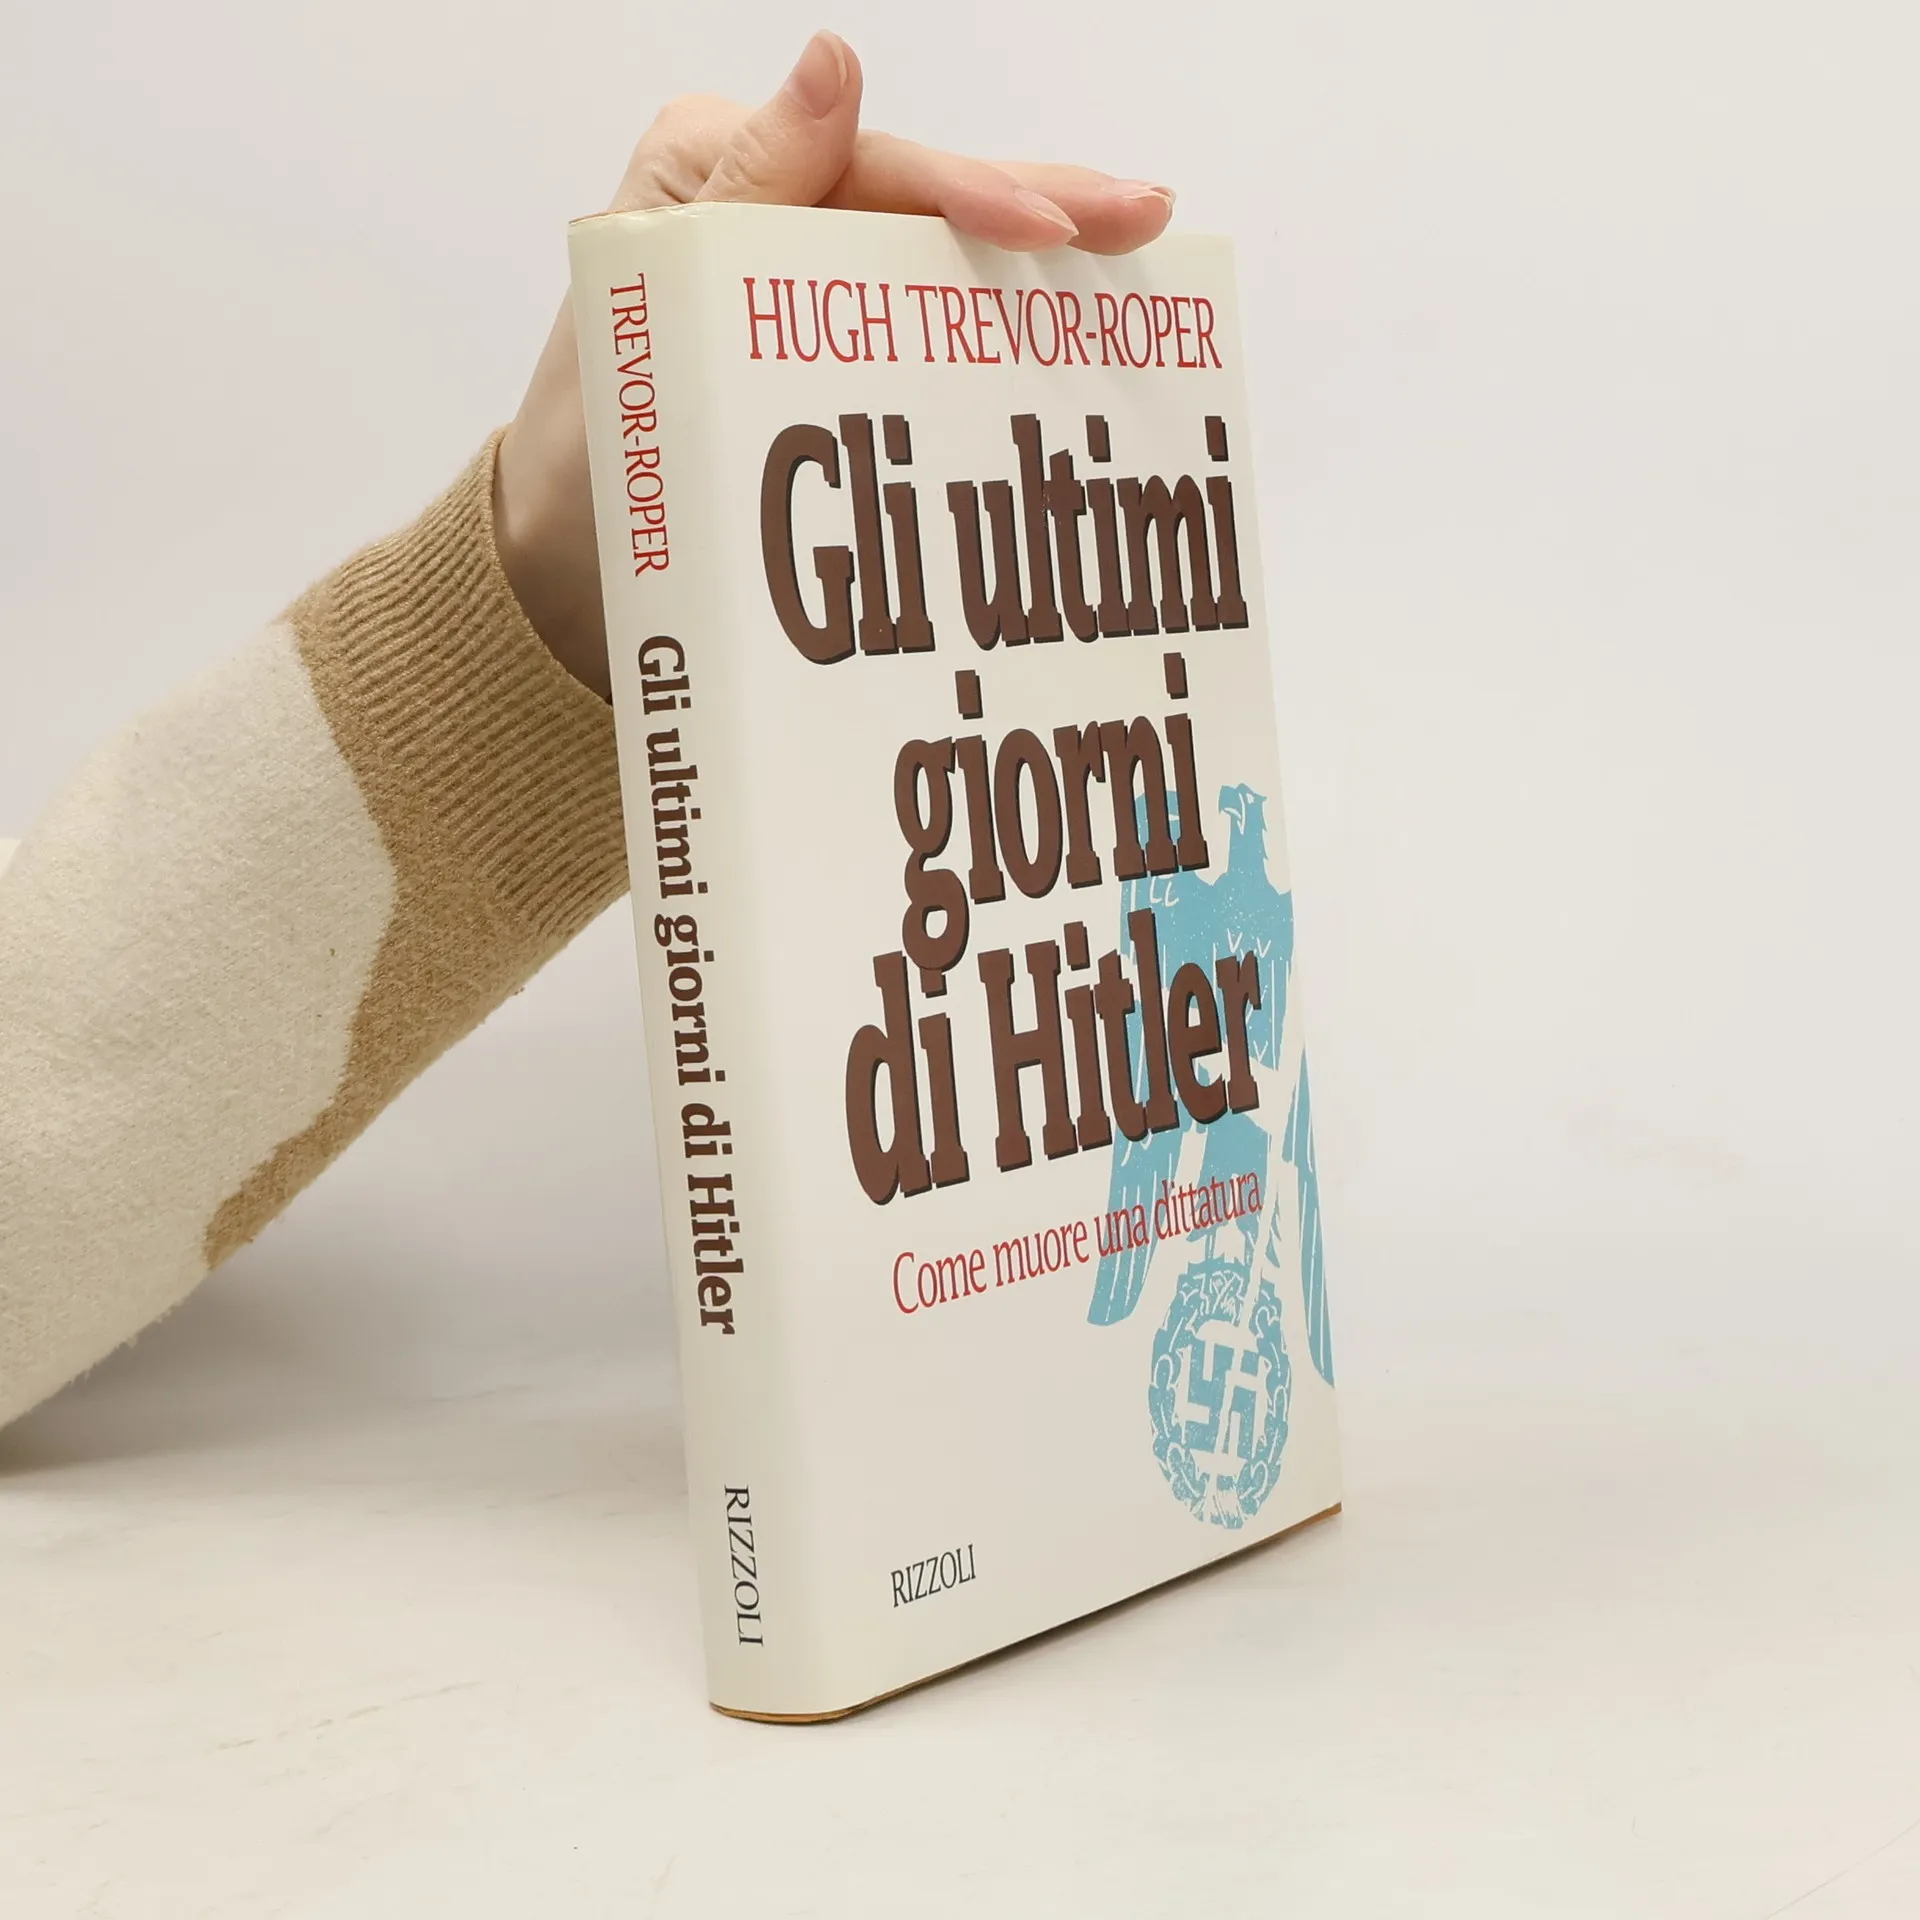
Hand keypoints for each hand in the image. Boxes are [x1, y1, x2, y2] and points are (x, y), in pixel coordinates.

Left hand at [494, 31, 1174, 697]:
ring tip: (1139, 258)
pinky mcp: (834, 356)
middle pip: (929, 199)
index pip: (876, 168)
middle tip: (1147, 217)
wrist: (571, 575)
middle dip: (1043, 208)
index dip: (974, 193)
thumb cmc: (593, 451)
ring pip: (943, 259)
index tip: (1052, 233)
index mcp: (720, 171)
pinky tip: (1074, 334)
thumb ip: (745, 188)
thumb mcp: (652, 308)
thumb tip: (832, 63)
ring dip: (1043, 266)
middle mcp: (774, 214)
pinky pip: (928, 329)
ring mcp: (810, 287)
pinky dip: (1001, 333)